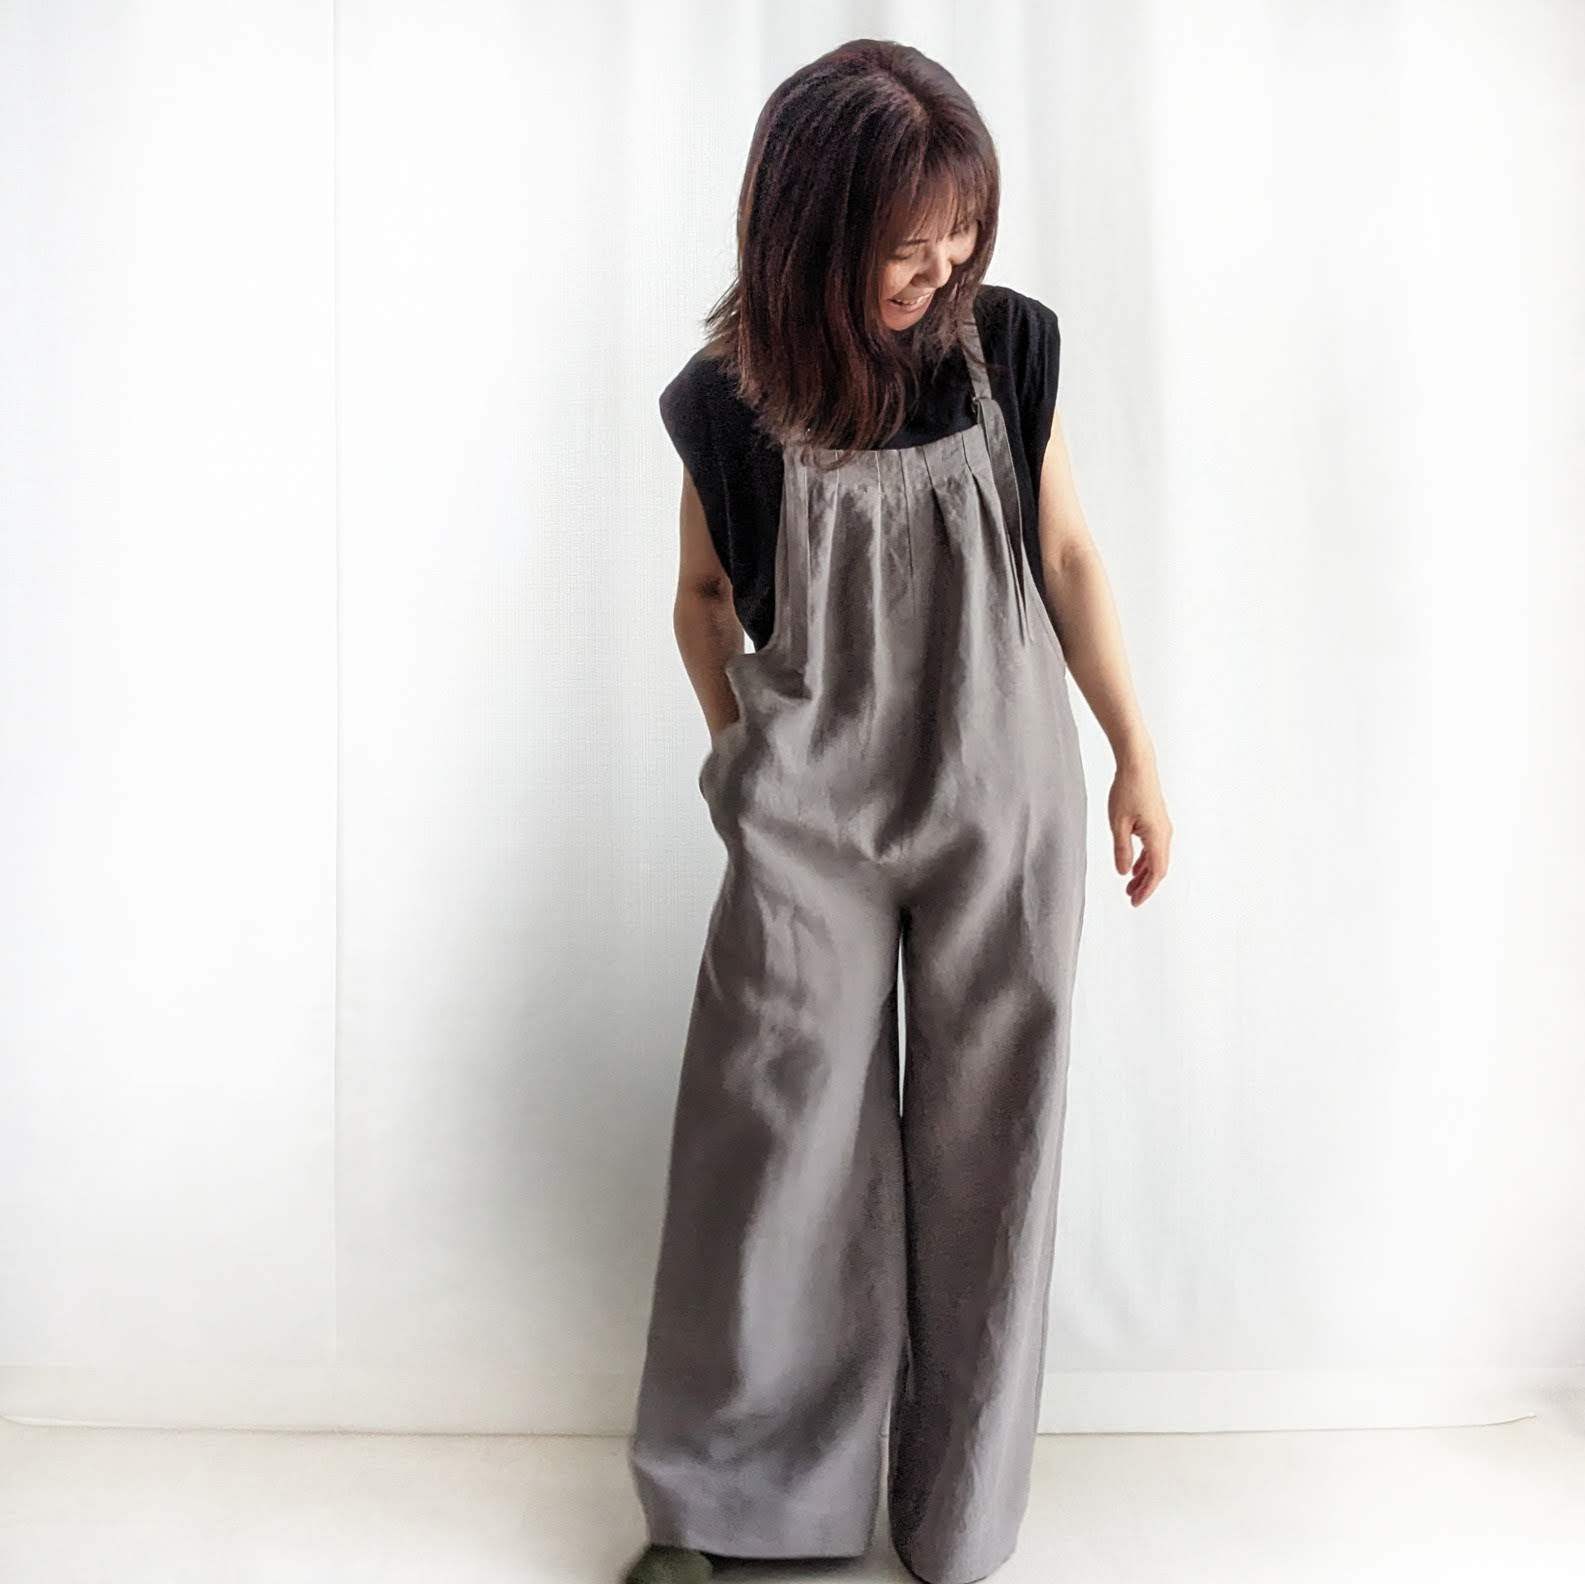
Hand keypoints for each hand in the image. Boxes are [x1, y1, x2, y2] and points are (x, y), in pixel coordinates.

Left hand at [1109, 752, 1171, 906]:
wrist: (1138, 765)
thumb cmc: (1127, 790)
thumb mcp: (1118, 824)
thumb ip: (1121, 850)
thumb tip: (1123, 873)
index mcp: (1157, 837)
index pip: (1156, 872)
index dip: (1147, 889)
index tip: (1135, 902)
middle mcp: (1165, 834)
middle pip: (1158, 868)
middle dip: (1145, 885)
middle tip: (1131, 898)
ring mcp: (1162, 827)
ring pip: (1156, 858)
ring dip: (1144, 873)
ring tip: (1129, 886)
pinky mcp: (1157, 821)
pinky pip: (1154, 847)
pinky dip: (1144, 860)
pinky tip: (1133, 866)